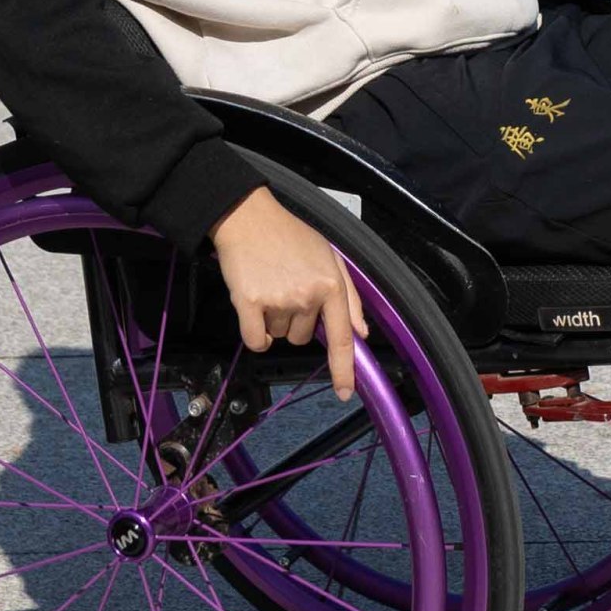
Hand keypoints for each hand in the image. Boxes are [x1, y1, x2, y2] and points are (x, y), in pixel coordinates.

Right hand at [208, 192, 370, 391]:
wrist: (249, 218)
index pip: (342, 338)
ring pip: (279, 336)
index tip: (345, 392)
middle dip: (295, 321)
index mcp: (331, 285)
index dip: (344, 369)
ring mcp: (278, 300)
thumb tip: (361, 333)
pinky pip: (255, 340)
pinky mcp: (249, 303)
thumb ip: (349, 298)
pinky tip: (254, 308)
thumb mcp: (330, 258)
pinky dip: (255, 334)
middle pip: (302, 338)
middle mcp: (307, 296)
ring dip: (274, 320)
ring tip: (270, 286)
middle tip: (287, 288)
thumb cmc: (290, 236)